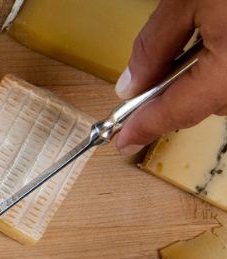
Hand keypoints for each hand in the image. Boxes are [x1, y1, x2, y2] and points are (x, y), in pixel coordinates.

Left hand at [116, 0, 226, 153]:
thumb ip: (155, 45)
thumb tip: (132, 82)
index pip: (178, 111)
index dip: (145, 126)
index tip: (124, 139)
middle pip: (207, 103)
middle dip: (177, 92)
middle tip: (149, 80)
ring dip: (207, 76)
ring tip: (198, 40)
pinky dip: (226, 64)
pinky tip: (221, 35)